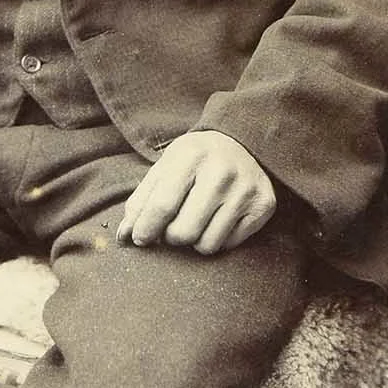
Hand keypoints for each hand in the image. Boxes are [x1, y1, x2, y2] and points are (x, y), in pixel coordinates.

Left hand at [115, 130, 277, 255]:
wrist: (243, 142)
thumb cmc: (196, 159)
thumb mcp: (165, 168)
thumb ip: (141, 202)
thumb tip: (123, 238)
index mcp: (191, 156)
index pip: (162, 206)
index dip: (145, 229)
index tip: (139, 239)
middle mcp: (221, 172)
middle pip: (183, 232)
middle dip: (170, 236)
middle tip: (172, 226)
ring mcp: (246, 190)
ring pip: (206, 245)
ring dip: (194, 241)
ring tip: (195, 222)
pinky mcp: (263, 206)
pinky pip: (228, 245)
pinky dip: (216, 239)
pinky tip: (216, 219)